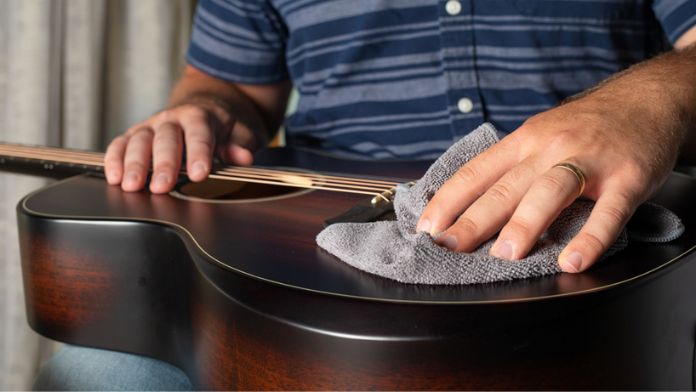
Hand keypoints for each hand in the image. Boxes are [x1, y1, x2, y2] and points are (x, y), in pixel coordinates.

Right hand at [104, 99, 255, 192]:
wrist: (209, 105)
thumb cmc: (224, 125)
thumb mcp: (241, 132)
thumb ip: (240, 145)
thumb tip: (243, 156)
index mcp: (201, 116)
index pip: (200, 135)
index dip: (199, 154)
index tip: (199, 173)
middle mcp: (173, 118)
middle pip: (166, 139)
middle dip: (162, 163)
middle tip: (161, 186)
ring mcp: (153, 125)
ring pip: (139, 140)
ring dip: (134, 164)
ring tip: (131, 186)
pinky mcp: (137, 134)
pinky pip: (121, 143)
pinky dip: (115, 159)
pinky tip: (114, 176)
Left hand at [416, 94, 681, 272]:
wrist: (647, 98)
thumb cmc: (586, 126)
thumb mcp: (541, 134)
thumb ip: (512, 166)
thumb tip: (470, 204)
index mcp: (524, 141)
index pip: (476, 173)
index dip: (447, 201)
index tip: (426, 229)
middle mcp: (549, 148)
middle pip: (504, 187)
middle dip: (472, 219)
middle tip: (448, 247)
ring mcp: (589, 161)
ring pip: (549, 192)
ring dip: (524, 224)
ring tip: (504, 254)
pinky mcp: (627, 176)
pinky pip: (608, 211)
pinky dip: (590, 237)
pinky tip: (572, 261)